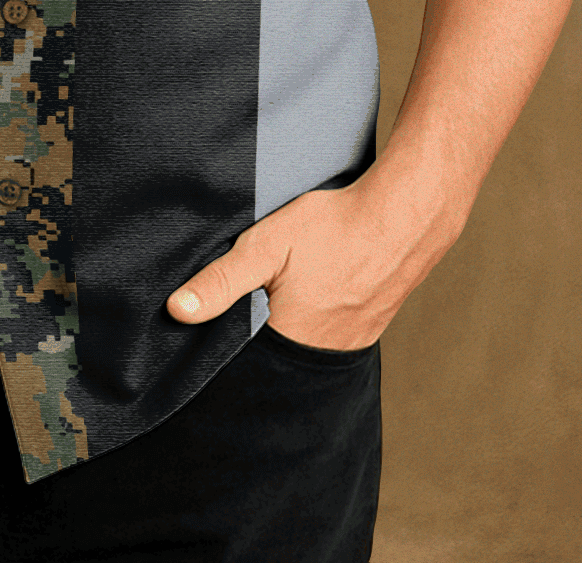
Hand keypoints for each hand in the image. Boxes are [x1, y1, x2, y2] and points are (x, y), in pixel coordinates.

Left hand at [165, 173, 461, 349]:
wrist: (404, 216)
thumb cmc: (333, 228)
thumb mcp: (267, 246)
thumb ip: (222, 281)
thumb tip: (177, 311)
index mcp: (290, 341)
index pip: (244, 365)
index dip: (225, 351)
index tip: (208, 334)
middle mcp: (322, 355)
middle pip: (273, 359)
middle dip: (255, 342)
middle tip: (248, 307)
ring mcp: (349, 344)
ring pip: (302, 349)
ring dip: (285, 331)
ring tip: (277, 300)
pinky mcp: (367, 329)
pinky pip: (329, 338)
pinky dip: (313, 323)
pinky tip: (310, 296)